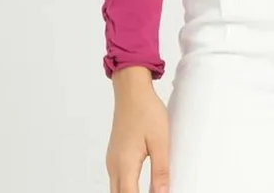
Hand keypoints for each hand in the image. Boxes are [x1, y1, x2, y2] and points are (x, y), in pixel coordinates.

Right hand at [106, 72, 170, 192]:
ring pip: (116, 190)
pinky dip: (126, 188)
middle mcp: (114, 166)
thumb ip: (160, 171)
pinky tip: (139, 187)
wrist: (132, 91)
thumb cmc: (147, 111)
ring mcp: (112, 161)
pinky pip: (117, 180)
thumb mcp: (160, 141)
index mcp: (125, 164)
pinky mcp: (115, 155)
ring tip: (148, 191)